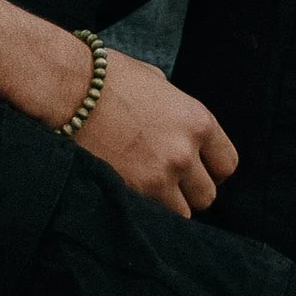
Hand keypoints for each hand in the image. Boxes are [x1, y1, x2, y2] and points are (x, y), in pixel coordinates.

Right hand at [77, 50, 238, 218]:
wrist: (69, 88)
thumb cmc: (109, 78)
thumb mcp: (157, 83)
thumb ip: (176, 110)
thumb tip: (178, 125)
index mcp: (198, 120)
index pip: (227, 164)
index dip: (212, 170)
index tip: (197, 170)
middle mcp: (185, 151)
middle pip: (207, 195)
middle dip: (189, 191)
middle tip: (168, 181)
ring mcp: (159, 175)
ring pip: (183, 213)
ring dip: (168, 205)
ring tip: (147, 189)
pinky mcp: (132, 191)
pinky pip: (153, 217)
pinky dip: (146, 211)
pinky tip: (131, 194)